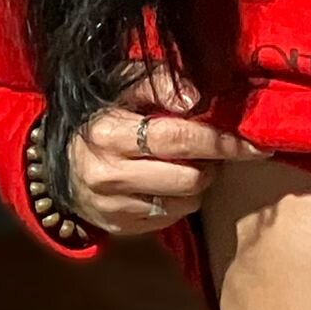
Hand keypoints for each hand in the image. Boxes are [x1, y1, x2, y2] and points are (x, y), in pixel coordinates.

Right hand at [67, 63, 269, 236]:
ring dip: (198, 182)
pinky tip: (169, 181)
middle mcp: (109, 174)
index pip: (179, 139)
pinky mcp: (119, 227)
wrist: (55, 157)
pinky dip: (180, 200)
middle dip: (211, 163)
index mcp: (109, 134)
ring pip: (185, 202)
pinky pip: (170, 218)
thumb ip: (159, 83)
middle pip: (190, 178)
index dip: (222, 142)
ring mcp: (113, 206)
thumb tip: (196, 98)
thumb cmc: (100, 112)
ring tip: (186, 163)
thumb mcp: (122, 84)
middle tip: (210, 149)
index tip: (255, 144)